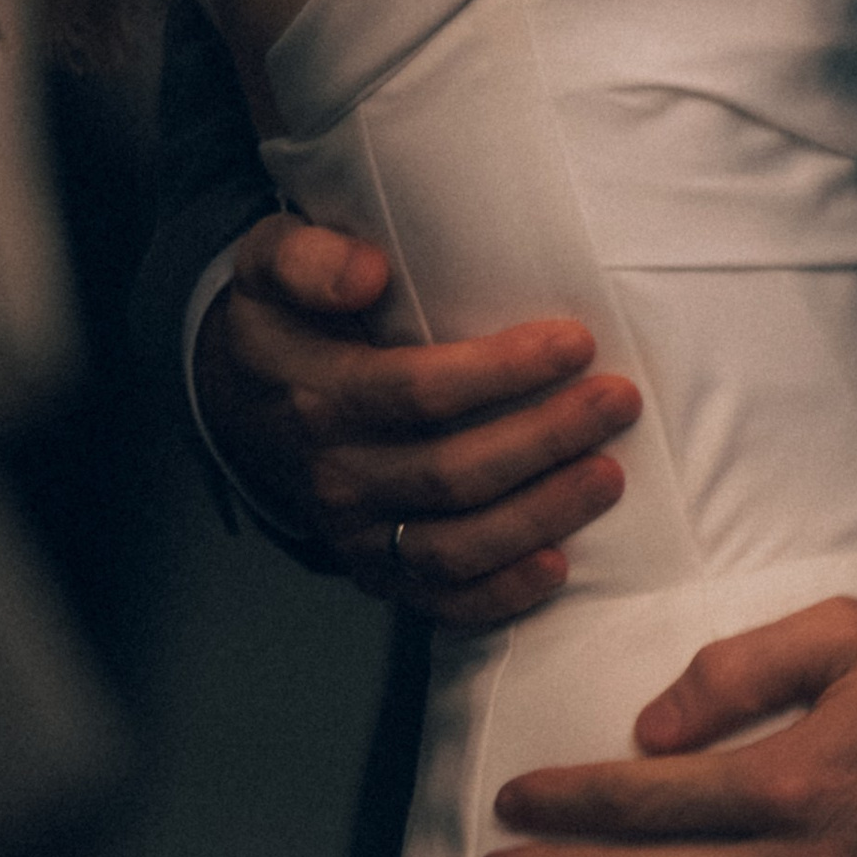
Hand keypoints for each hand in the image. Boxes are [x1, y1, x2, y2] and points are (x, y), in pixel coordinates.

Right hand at [196, 214, 641, 629]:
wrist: (237, 399)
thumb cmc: (282, 316)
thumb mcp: (266, 263)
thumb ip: (306, 257)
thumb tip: (367, 273)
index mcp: (315, 393)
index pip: (417, 390)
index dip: (501, 372)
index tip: (575, 341)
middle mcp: (332, 473)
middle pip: (450, 472)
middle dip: (545, 438)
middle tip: (619, 401)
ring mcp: (351, 532)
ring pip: (452, 546)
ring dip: (538, 516)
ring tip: (609, 475)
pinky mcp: (371, 568)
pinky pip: (436, 599)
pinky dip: (498, 595)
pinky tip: (557, 567)